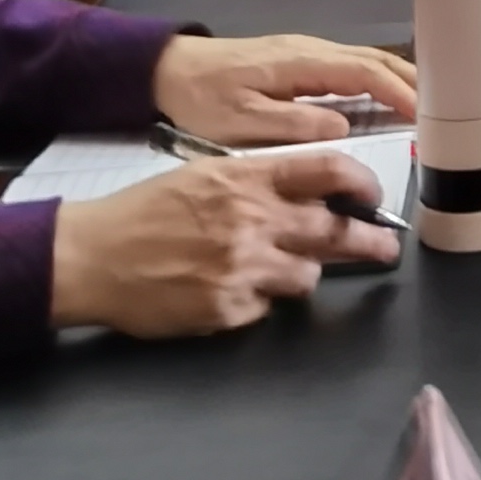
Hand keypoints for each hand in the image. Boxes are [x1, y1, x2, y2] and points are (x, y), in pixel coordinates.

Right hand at [49, 148, 397, 336]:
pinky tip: (232, 291)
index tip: (375, 196)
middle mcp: (253, 220)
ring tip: (284, 271)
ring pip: (307, 278)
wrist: (94, 255)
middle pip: (335, 231)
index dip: (363, 182)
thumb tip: (313, 195)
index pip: (329, 169)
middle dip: (369, 242)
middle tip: (386, 249)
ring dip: (304, 275)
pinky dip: (258, 301)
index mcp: (249, 178)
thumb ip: (261, 182)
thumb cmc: (148, 209)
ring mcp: (242, 269)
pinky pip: (265, 309)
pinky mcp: (227, 310)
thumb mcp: (207, 176)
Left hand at [150, 34, 416, 143]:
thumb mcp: (241, 121)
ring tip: (426, 106)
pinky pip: (351, 68)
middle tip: (444, 109)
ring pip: (365, 61)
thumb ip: (293, 125)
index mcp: (301, 63)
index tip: (426, 114)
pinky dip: (378, 80)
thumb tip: (344, 129)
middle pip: (374, 61)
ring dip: (398, 80)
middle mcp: (312, 51)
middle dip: (411, 81)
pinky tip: (386, 99)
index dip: (398, 93)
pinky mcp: (301, 61)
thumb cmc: (203, 97)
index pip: (364, 73)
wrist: (170, 70)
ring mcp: (308, 53)